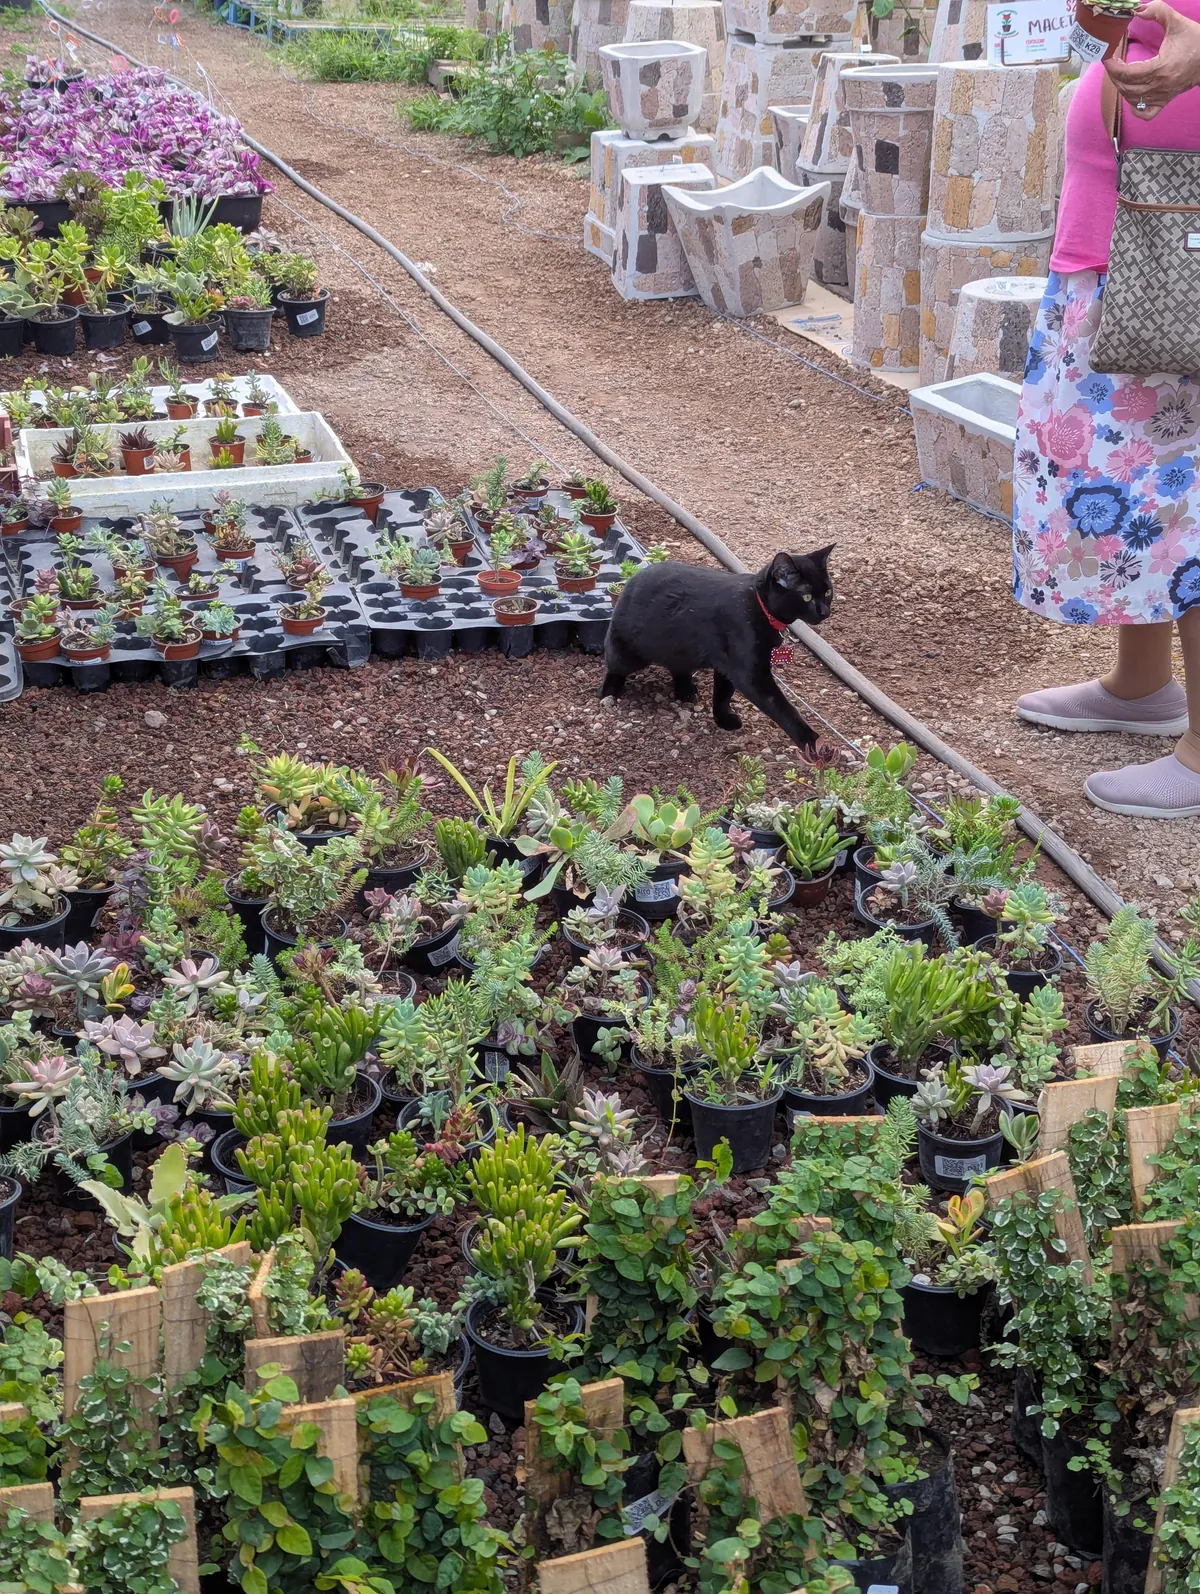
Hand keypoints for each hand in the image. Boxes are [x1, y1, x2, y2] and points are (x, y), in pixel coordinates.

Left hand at [1105, 0, 1199, 118]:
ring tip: (1118, 73)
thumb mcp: (1177, 23)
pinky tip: (1131, 95)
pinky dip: (1134, 107)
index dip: (1113, 66)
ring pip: (1132, 100)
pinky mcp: (1165, 101)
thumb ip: (1158, 12)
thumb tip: (1139, 9)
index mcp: (1160, 69)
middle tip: (1111, 62)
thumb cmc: (1196, 41)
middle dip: (1114, 75)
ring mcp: (1161, 96)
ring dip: (1121, 87)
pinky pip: (1145, 113)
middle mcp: (1159, 86)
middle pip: (1126, 87)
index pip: (1128, 73)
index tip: (1107, 57)